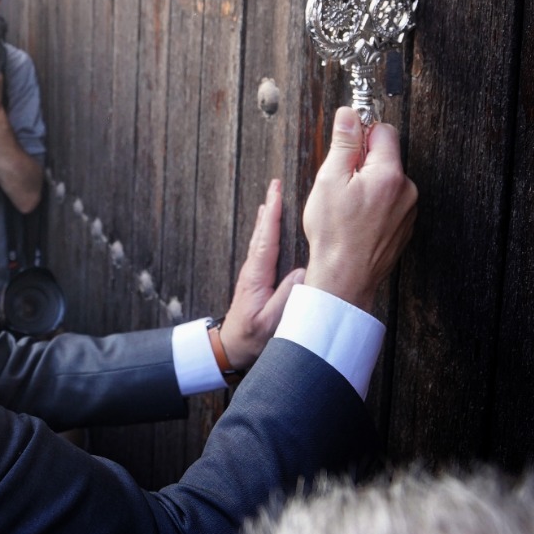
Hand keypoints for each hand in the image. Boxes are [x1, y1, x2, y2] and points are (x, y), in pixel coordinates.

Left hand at [219, 179, 304, 372]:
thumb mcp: (271, 322)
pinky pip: (262, 248)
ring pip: (261, 238)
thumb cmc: (251, 338)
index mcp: (257, 276)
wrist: (230, 349)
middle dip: (269, 208)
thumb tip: (304, 273)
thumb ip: (287, 298)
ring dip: (268, 217)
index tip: (276, 193)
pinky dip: (266, 232)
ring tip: (273, 199)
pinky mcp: (255, 280)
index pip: (266, 239)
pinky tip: (269, 229)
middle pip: (262, 232)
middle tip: (275, 185)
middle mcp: (253, 270)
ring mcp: (252, 274)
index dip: (272, 215)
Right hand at [302, 107, 417, 312]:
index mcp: (389, 174)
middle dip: (362, 163)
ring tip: (347, 207)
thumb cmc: (334, 234)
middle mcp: (406, 190)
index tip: (345, 148)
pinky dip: (374, 204)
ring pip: (387, 180)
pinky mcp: (405, 226)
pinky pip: (390, 201)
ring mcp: (408, 210)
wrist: (345, 278)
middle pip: (385, 157)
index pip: (383, 131)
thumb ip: (344, 143)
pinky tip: (356, 220)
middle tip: (339, 183)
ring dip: (368, 185)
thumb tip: (349, 113)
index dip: (360, 135)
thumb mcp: (330, 180)